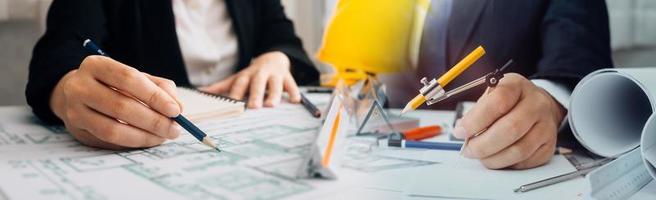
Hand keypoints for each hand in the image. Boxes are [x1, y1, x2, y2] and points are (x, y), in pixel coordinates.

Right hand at [50, 55, 182, 149]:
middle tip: (174, 129)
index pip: (128, 78)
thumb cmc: (114, 85)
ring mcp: (74, 110)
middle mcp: (80, 86)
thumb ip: (160, 88)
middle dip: (153, 121)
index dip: (154, 96)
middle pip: (121, 106)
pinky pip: (108, 142)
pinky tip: (147, 140)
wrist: (77, 94)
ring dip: (144, 136)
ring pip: (113, 129)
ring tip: (163, 137)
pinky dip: (132, 143)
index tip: (175, 110)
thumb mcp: (136, 77)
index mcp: (96, 65)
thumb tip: (178, 109)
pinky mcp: (77, 130)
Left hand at [200, 51, 300, 107]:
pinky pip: (292, 84)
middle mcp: (260, 74)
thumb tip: (200, 93)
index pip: (240, 84)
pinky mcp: (288, 77)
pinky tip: (295, 100)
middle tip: (253, 107)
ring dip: (274, 94)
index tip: (232, 104)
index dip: (236, 93)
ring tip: (272, 105)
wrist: (274, 58)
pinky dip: (294, 92)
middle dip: (256, 94)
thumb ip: (221, 87)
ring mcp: (275, 75)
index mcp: (247, 75)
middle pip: (258, 83)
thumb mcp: (237, 78)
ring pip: (275, 84)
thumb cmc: (253, 75)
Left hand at [453, 73, 565, 168]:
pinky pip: (525, 161)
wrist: (539, 106)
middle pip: (510, 129)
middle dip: (483, 144)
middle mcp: (536, 104)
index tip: (460, 132)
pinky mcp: (548, 146)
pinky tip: (496, 157)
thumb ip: (477, 111)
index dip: (476, 120)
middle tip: (468, 150)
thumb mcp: (492, 95)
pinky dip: (506, 164)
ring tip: (480, 156)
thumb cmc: (510, 102)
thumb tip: (461, 130)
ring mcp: (546, 126)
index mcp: (517, 86)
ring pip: (518, 150)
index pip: (498, 102)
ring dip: (493, 158)